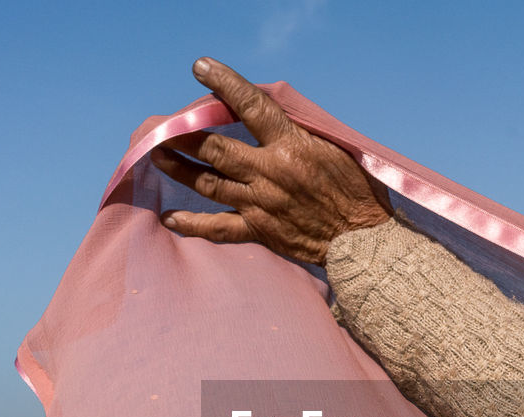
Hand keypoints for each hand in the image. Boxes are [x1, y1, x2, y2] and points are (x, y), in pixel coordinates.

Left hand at [151, 57, 392, 264]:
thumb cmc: (356, 192)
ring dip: (180, 168)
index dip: (224, 84)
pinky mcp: (260, 231)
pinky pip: (218, 229)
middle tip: (163, 126)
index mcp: (290, 146)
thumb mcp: (333, 148)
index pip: (250, 106)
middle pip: (214, 149)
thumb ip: (297, 133)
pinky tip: (170, 218)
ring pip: (208, 183)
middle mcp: (269, 173)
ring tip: (158, 156)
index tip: (201, 68)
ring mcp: (261, 204)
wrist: (364, 241)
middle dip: (184, 134)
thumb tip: (267, 117)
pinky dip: (192, 224)